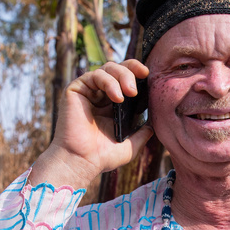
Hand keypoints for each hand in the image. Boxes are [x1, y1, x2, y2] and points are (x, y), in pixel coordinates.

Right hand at [30, 60, 153, 190]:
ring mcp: (88, 91)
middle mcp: (99, 95)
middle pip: (118, 68)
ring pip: (107, 68)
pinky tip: (117, 98)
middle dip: (131, 71)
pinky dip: (109, 82)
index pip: (125, 78)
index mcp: (112, 104)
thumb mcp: (130, 146)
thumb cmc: (102, 157)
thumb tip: (153, 125)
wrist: (82, 161)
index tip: (148, 75)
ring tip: (130, 93)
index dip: (136, 72)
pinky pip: (94, 75)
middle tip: (136, 89)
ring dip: (123, 76)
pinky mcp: (76, 89)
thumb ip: (142, 134)